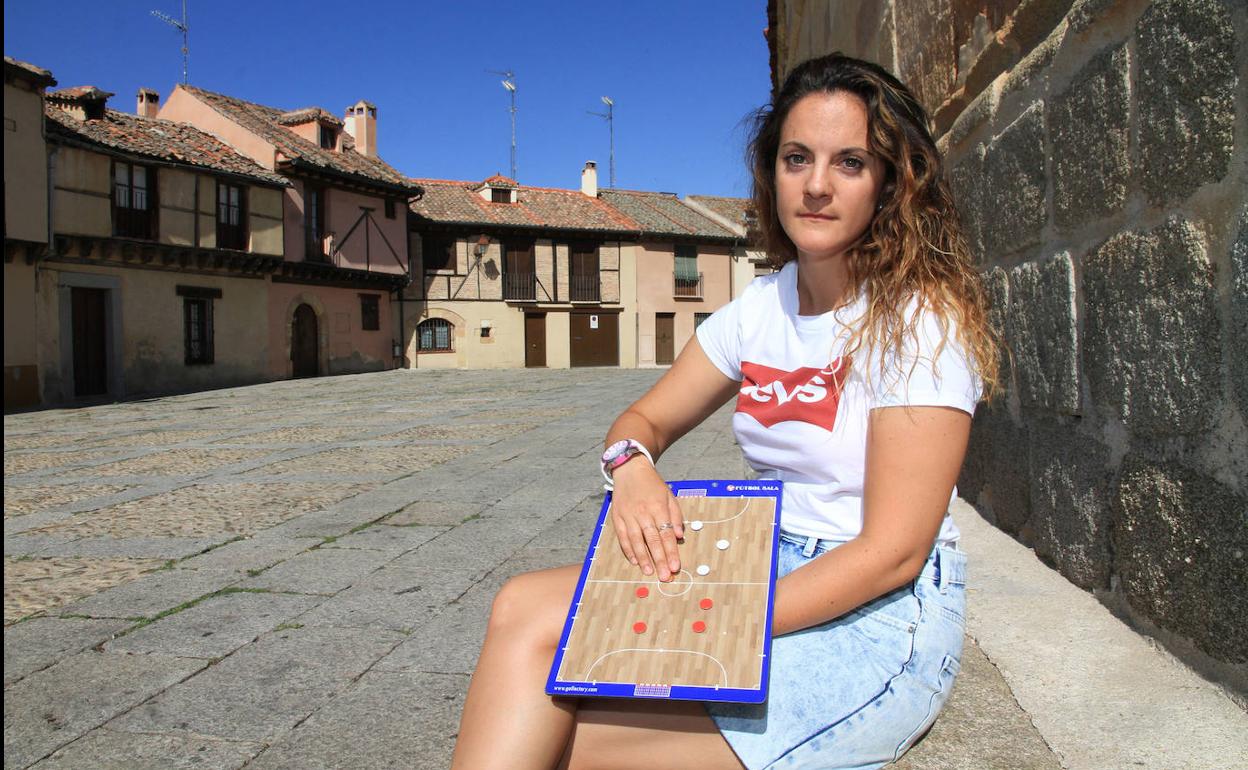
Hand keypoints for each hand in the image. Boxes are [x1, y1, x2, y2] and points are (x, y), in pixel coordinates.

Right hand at [608, 459, 684, 580]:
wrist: (630, 470)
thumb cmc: (653, 485)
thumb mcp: (669, 496)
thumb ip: (675, 516)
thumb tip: (679, 536)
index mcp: (658, 507)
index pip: (666, 534)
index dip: (671, 552)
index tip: (676, 566)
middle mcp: (643, 513)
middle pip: (652, 540)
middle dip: (659, 560)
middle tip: (665, 576)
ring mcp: (628, 516)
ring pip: (636, 541)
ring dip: (643, 558)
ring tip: (649, 572)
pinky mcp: (617, 517)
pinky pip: (623, 537)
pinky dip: (628, 550)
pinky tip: (634, 561)